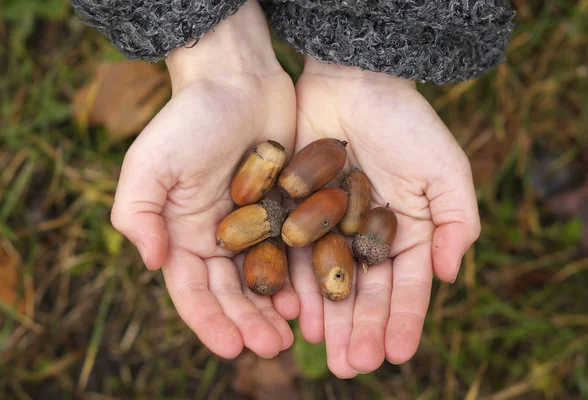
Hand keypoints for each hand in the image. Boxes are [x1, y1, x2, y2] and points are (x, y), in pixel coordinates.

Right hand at [110, 1, 298, 358]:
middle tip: (272, 347)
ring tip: (294, 333)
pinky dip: (300, 276)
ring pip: (264, 279)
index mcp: (182, 234)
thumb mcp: (150, 164)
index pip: (193, 290)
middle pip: (231, 292)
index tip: (230, 347)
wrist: (237, 80)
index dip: (209, 321)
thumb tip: (153, 263)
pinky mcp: (285, 210)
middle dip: (248, 322)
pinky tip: (312, 295)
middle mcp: (217, 237)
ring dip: (275, 309)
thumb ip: (137, 214)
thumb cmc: (189, 119)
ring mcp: (254, 226)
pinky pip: (293, 250)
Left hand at [290, 58, 480, 376]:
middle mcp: (370, 235)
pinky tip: (296, 313)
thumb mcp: (444, 169)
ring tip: (325, 351)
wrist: (353, 81)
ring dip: (329, 319)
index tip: (397, 355)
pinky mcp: (298, 212)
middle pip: (365, 291)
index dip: (403, 321)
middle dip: (361, 329)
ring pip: (330, 282)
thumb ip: (455, 222)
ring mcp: (332, 226)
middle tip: (353, 366)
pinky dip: (298, 285)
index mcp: (408, 231)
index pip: (406, 285)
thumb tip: (447, 276)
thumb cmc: (405, 122)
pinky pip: (297, 256)